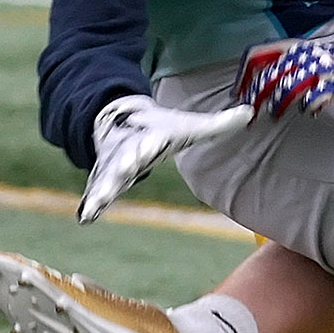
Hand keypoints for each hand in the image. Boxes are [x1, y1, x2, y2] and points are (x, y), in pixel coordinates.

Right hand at [78, 95, 250, 223]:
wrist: (120, 121)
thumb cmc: (162, 129)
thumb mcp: (191, 126)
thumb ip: (220, 123)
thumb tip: (250, 114)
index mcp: (151, 139)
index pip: (153, 141)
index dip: (153, 142)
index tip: (153, 142)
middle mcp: (130, 152)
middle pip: (127, 161)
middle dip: (125, 166)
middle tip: (126, 168)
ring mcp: (113, 167)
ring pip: (106, 181)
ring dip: (101, 193)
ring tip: (93, 207)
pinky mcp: (103, 181)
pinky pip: (95, 194)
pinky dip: (90, 204)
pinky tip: (84, 218)